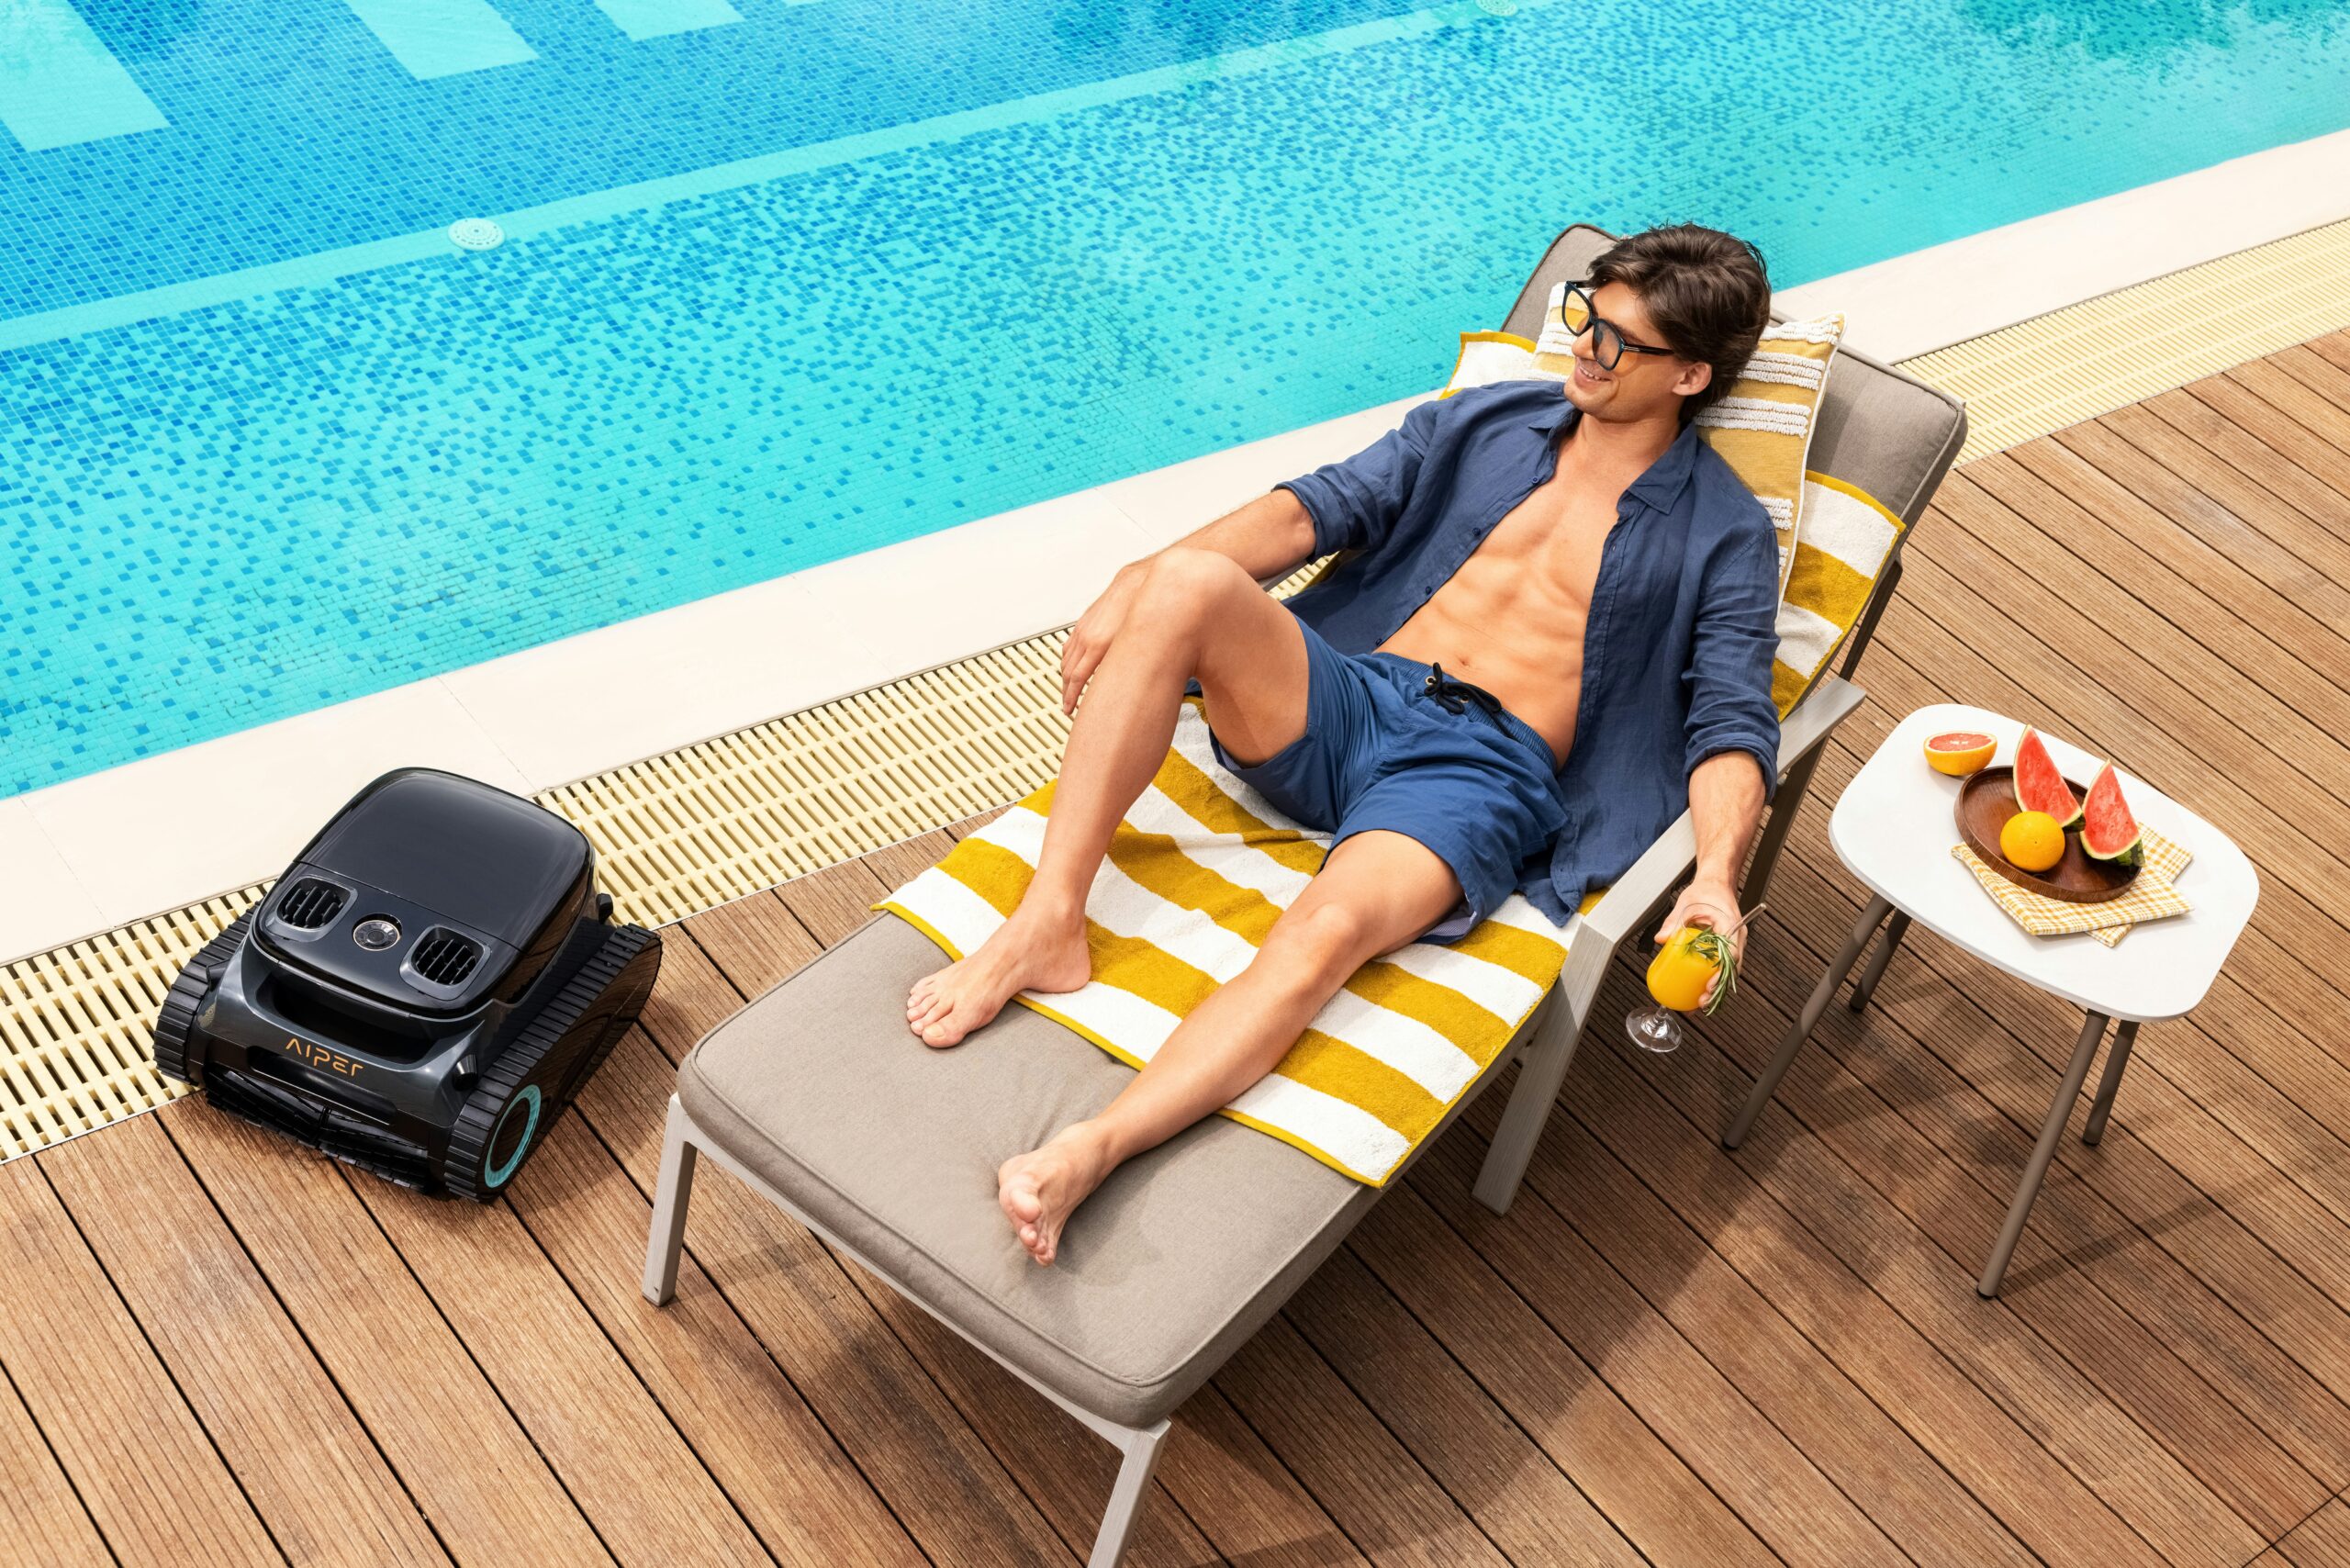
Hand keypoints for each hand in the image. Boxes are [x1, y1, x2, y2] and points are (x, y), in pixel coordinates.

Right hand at [1061, 564, 1147, 714]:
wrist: (1141, 581)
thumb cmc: (1144, 609)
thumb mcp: (1138, 646)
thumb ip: (1126, 668)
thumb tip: (1129, 689)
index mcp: (1098, 645)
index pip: (1076, 679)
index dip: (1070, 698)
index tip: (1070, 711)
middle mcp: (1087, 635)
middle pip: (1067, 671)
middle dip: (1066, 691)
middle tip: (1069, 706)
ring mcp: (1084, 627)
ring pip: (1066, 657)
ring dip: (1065, 675)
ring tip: (1070, 688)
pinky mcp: (1086, 620)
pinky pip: (1070, 643)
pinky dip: (1068, 658)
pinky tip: (1073, 663)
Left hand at [1655, 881, 1742, 1006]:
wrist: (1716, 883)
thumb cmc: (1706, 891)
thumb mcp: (1686, 904)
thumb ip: (1673, 922)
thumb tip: (1661, 939)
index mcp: (1730, 924)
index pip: (1731, 954)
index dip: (1721, 974)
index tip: (1709, 985)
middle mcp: (1736, 936)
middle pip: (1732, 968)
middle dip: (1719, 988)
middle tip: (1702, 1001)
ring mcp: (1734, 941)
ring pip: (1730, 970)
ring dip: (1717, 987)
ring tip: (1701, 1002)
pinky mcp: (1728, 946)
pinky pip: (1724, 965)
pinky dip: (1715, 978)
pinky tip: (1701, 988)